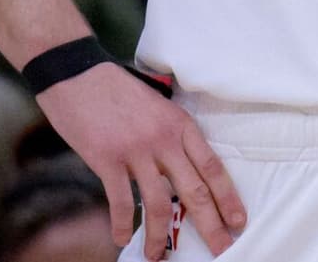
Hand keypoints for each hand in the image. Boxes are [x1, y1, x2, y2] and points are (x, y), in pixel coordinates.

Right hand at [35, 64, 244, 256]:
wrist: (78, 75)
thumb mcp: (158, 106)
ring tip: (158, 257)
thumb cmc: (119, 90)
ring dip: (159, 235)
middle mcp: (164, 140)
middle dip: (210, 224)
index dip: (228, 197)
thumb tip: (181, 169)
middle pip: (194, 190)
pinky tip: (121, 239)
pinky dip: (121, 224)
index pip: (213, 168)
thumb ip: (172, 134)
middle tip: (222, 247)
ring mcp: (136, 151)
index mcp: (181, 125)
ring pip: (157, 203)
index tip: (239, 220)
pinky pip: (119, 201)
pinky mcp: (106, 160)